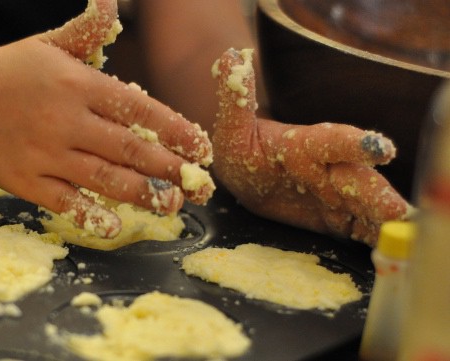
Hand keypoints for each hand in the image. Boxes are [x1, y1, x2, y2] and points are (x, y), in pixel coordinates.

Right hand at [0, 0, 212, 237]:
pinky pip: (63, 202)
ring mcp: (45, 152)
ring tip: (172, 204)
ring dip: (143, 194)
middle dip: (170, 168)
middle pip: (130, 148)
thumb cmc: (13, 70)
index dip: (176, 130)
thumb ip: (88, 30)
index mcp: (79, 84)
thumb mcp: (53, 44)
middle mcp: (66, 119)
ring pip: (104, 178)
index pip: (140, 108)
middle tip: (200, 185)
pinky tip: (115, 226)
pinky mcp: (26, 180)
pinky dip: (89, 215)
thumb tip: (112, 3)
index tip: (202, 149)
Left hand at [212, 48, 410, 244]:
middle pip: (357, 180)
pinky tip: (387, 252)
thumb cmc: (243, 148)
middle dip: (378, 194)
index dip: (352, 143)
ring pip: (366, 207)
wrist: (247, 175)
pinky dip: (374, 239)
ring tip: (400, 233)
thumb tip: (231, 57)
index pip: (330, 141)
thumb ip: (235, 98)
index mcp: (305, 146)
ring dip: (382, 220)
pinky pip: (361, 229)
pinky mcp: (338, 218)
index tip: (378, 148)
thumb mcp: (232, 128)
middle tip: (399, 211)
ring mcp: (335, 195)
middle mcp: (328, 169)